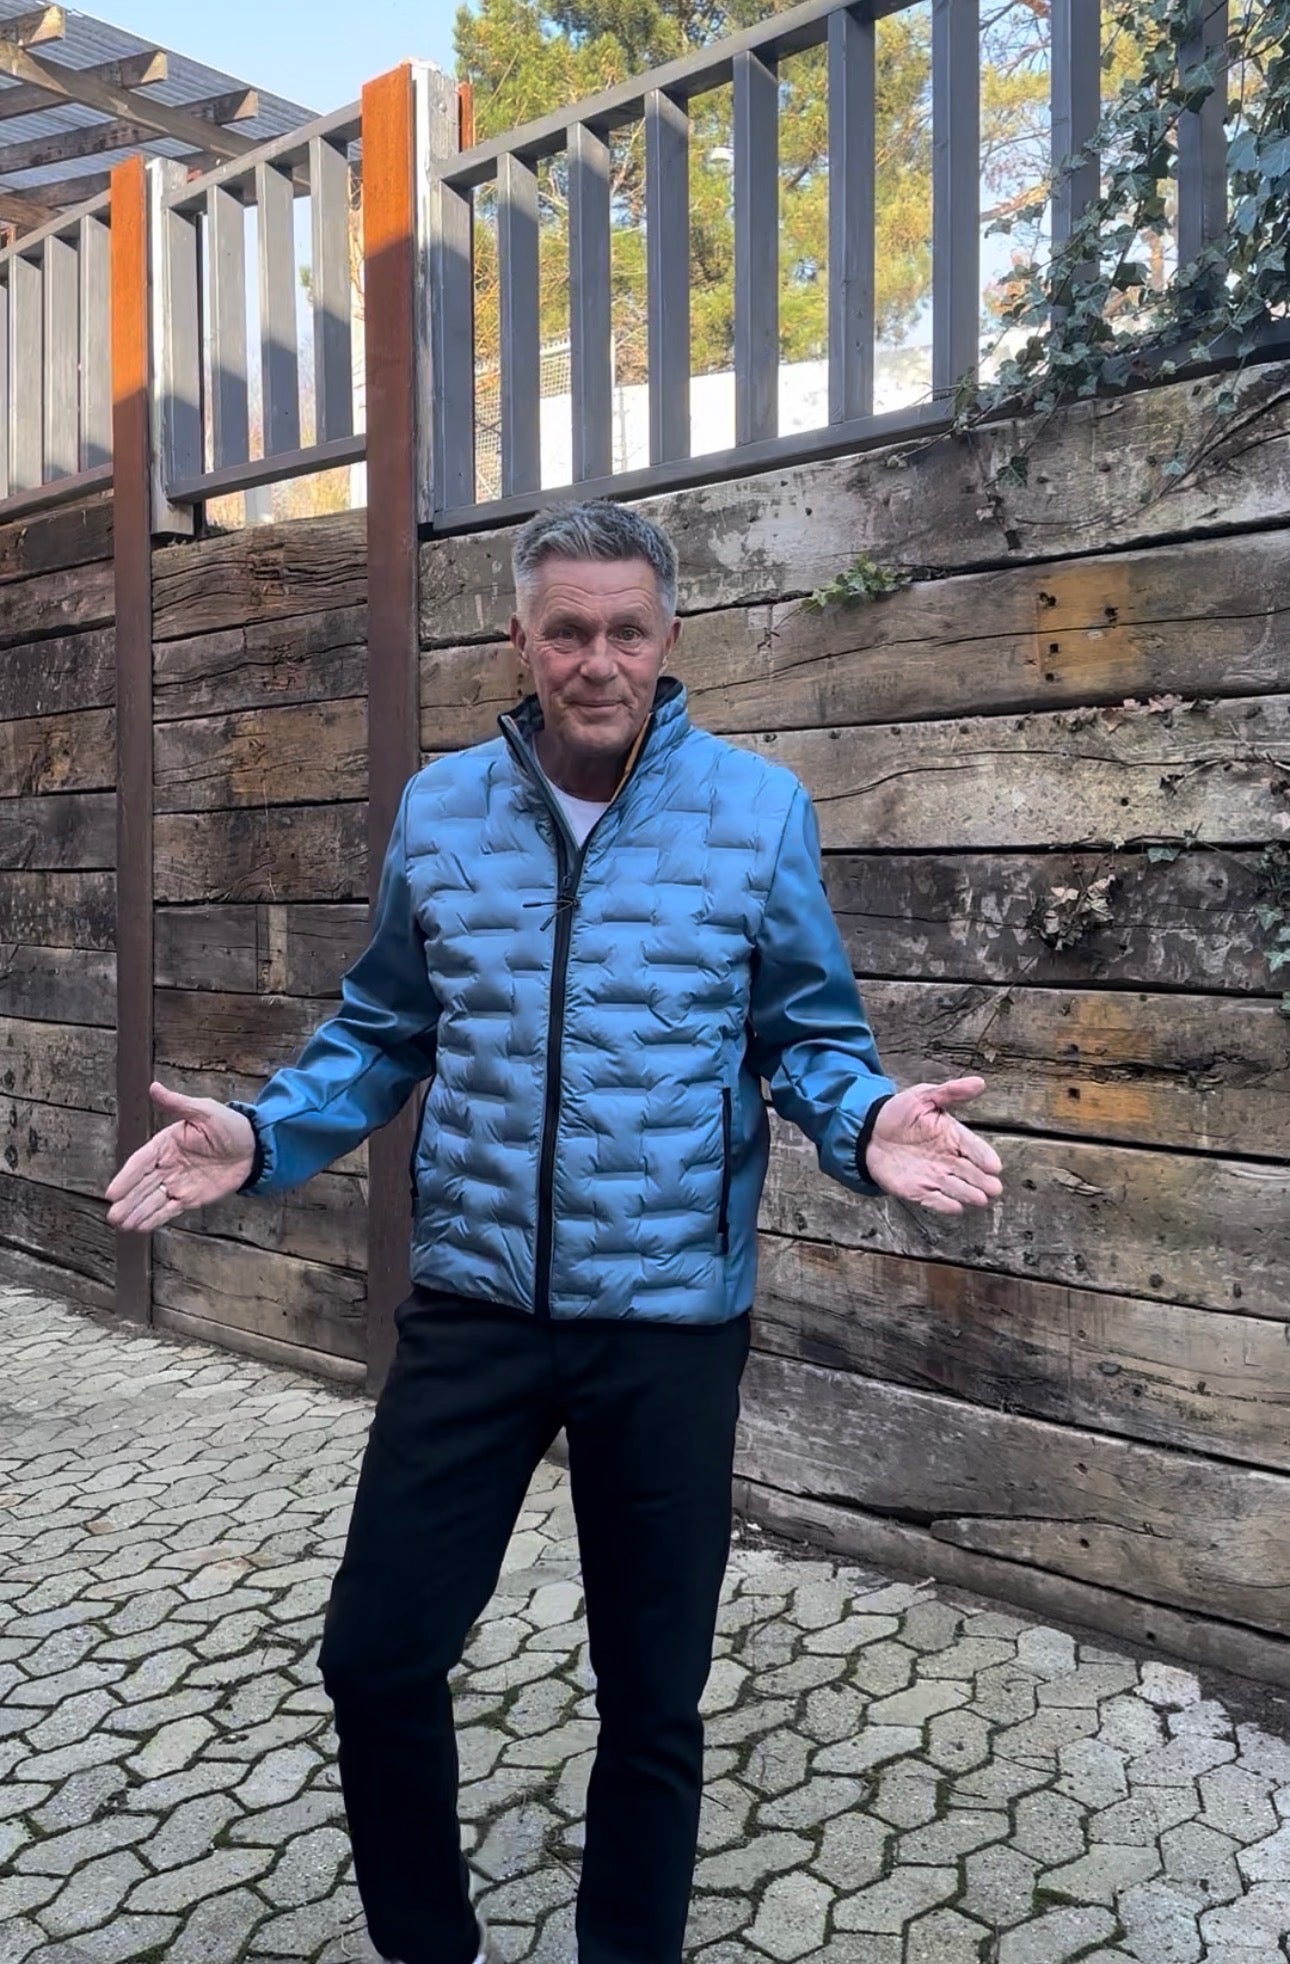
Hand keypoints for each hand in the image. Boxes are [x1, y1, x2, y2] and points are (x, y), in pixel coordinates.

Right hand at [105, 1081, 256, 1233]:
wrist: (255, 1148)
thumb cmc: (229, 1125)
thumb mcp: (204, 1111)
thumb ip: (177, 1104)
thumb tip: (154, 1087)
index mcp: (166, 1144)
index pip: (141, 1162)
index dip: (126, 1177)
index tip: (112, 1192)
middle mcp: (167, 1165)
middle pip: (142, 1185)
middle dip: (127, 1201)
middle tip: (112, 1216)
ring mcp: (177, 1183)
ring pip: (152, 1200)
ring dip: (137, 1212)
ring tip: (122, 1225)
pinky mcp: (190, 1198)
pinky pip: (169, 1209)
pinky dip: (154, 1218)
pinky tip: (140, 1227)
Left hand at [865, 1077, 1002, 1214]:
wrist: (869, 1130)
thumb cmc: (900, 1112)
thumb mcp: (924, 1096)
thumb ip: (951, 1091)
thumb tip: (980, 1082)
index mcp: (954, 1136)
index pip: (975, 1148)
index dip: (985, 1158)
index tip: (994, 1166)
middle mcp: (949, 1159)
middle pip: (972, 1173)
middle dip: (984, 1181)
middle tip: (993, 1188)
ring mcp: (934, 1176)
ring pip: (958, 1189)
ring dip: (969, 1194)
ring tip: (980, 1198)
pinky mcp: (917, 1190)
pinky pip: (935, 1200)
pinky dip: (945, 1205)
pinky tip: (956, 1207)